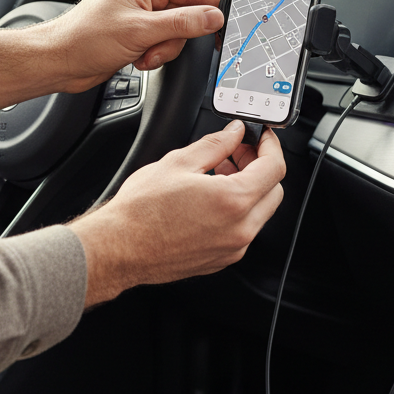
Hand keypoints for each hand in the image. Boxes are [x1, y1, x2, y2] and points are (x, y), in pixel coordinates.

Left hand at [0, 0, 222, 106]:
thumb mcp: (141, 31)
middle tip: (156, 47)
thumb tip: (213, 17)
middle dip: (174, 38)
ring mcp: (141, 13)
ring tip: (142, 55)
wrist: (60, 61)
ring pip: (176, 33)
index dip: (208, 10)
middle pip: (187, 15)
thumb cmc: (86, 39)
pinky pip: (162, 43)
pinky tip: (137, 59)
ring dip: (163, 50)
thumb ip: (182, 24)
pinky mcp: (138, 32)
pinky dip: (154, 55)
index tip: (221, 29)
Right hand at [69, 121, 285, 306]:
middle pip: (274, 191)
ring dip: (250, 189)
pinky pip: (244, 230)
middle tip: (237, 153)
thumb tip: (234, 134)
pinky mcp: (222, 259)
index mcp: (233, 201)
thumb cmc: (140, 212)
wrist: (119, 248)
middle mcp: (240, 229)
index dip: (271, 146)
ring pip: (261, 212)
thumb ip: (216, 144)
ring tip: (220, 173)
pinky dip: (238, 211)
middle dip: (261, 167)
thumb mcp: (179, 162)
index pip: (275, 168)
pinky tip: (213, 198)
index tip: (263, 137)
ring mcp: (232, 248)